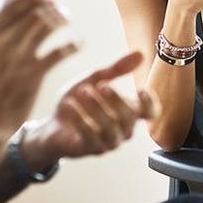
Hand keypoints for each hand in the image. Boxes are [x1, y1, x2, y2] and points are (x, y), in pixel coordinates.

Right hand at [0, 0, 78, 137]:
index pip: (9, 9)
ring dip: (61, 20)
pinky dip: (72, 45)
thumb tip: (6, 13)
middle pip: (31, 14)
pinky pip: (58, 52)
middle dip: (49, 7)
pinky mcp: (32, 76)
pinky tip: (79, 44)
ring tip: (68, 21)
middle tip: (61, 8)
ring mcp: (16, 61)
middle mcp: (0, 47)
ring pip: (45, 27)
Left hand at [30, 51, 159, 160]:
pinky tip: (69, 104)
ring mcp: (108, 142)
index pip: (150, 113)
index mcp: (129, 112)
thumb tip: (140, 53)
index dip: (149, 103)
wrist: (52, 124)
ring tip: (83, 91)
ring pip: (110, 129)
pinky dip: (79, 119)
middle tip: (101, 85)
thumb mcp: (95, 79)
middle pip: (129, 118)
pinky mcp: (90, 149)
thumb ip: (117, 69)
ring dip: (97, 109)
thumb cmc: (79, 101)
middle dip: (117, 100)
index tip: (140, 90)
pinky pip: (90, 137)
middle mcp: (123, 129)